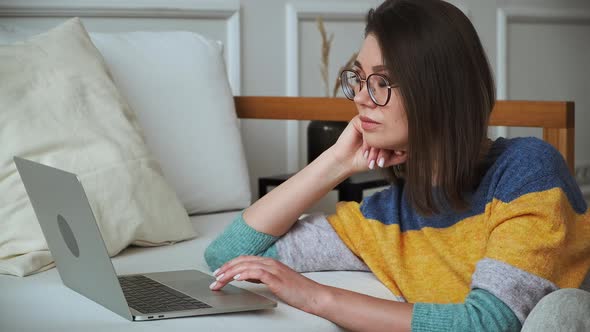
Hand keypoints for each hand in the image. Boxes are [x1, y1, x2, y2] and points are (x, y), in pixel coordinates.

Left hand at [209, 256, 326, 313]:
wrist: (314, 296)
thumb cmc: (297, 291)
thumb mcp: (275, 281)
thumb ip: (260, 276)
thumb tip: (245, 275)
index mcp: (269, 263)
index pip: (244, 260)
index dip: (229, 265)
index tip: (218, 272)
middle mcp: (270, 263)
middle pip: (242, 261)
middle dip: (225, 269)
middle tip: (214, 277)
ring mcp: (274, 270)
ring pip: (247, 266)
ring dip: (230, 272)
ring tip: (220, 279)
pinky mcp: (277, 279)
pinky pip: (258, 273)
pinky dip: (246, 274)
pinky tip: (237, 278)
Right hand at [329, 115, 406, 172]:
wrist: (346, 161)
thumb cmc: (363, 160)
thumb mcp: (385, 161)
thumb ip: (399, 157)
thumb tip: (411, 151)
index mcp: (386, 134)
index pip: (397, 135)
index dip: (397, 146)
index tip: (396, 155)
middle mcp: (379, 126)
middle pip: (389, 132)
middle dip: (385, 148)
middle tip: (381, 160)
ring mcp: (369, 122)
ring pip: (379, 130)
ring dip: (376, 147)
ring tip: (371, 158)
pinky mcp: (359, 121)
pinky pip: (367, 128)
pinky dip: (367, 142)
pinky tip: (365, 151)